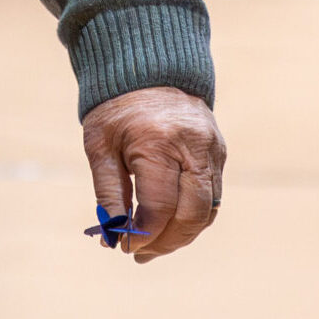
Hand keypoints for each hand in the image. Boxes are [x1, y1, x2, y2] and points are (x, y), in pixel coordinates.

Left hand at [81, 85, 224, 262]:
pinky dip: (193, 215)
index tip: (124, 246)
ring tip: (153, 245)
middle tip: (140, 254)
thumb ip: (108, 193)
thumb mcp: (99, 146)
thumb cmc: (117, 106)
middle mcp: (193, 146)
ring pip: (208, 210)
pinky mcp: (219, 150)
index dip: (143, 235)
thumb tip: (112, 237)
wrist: (148, 64)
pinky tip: (169, 222)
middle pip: (192, 215)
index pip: (160, 207)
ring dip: (182, 235)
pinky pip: (212, 195)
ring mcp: (212, 148)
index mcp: (159, 142)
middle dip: (166, 243)